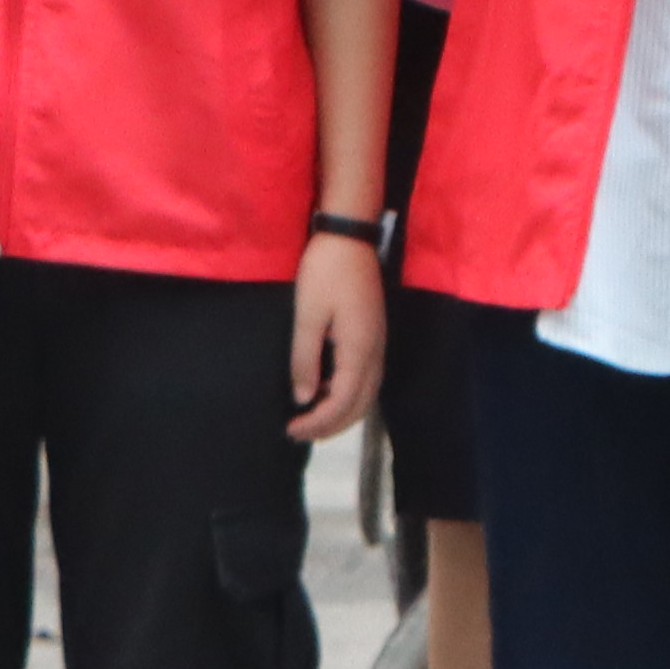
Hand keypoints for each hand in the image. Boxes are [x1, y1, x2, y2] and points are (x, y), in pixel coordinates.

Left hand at [288, 232, 385, 445]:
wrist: (349, 236)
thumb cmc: (324, 272)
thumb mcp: (307, 315)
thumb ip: (305, 359)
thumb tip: (304, 398)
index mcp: (360, 349)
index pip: (343, 401)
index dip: (318, 422)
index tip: (291, 428)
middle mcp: (375, 351)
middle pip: (361, 404)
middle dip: (332, 425)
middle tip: (298, 432)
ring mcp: (378, 342)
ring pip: (368, 393)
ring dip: (342, 412)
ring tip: (311, 418)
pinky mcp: (374, 334)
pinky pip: (367, 378)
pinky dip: (348, 394)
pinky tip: (325, 389)